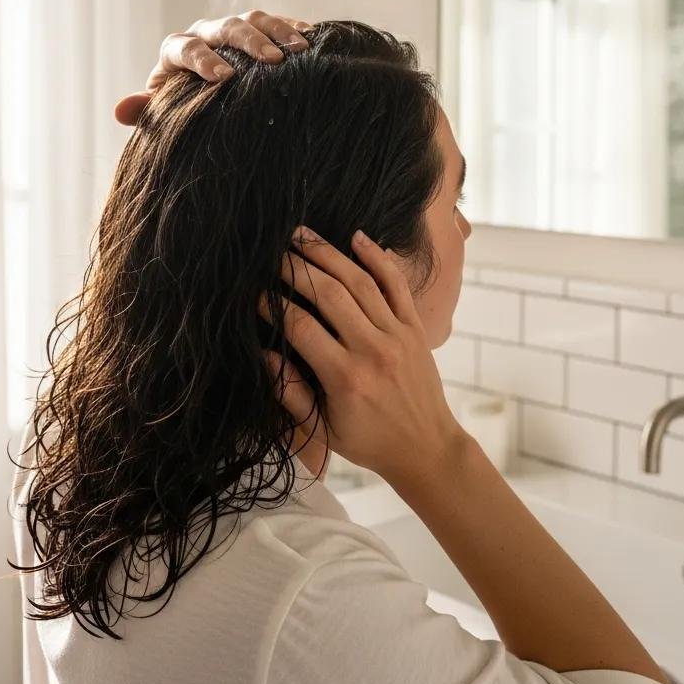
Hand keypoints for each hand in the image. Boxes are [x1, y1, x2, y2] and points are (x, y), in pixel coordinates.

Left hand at [114, 10, 312, 125]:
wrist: (201, 97)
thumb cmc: (180, 107)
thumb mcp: (163, 111)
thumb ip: (144, 110)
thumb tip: (119, 111)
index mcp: (177, 50)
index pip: (187, 47)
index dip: (203, 60)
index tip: (224, 78)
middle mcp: (204, 33)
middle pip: (225, 27)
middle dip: (249, 42)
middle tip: (272, 61)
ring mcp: (232, 29)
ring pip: (253, 18)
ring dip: (277, 32)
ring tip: (300, 51)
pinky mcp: (257, 30)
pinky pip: (276, 21)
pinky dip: (292, 28)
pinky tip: (312, 39)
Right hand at [260, 227, 463, 482]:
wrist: (427, 449)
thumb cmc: (369, 442)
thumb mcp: (323, 429)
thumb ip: (291, 393)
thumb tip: (264, 354)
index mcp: (346, 378)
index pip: (301, 328)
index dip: (275, 306)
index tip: (256, 294)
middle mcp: (373, 350)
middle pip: (329, 294)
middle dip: (296, 268)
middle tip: (272, 253)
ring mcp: (397, 335)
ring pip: (360, 281)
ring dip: (328, 254)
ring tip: (301, 235)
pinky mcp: (415, 328)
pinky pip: (396, 284)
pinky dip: (378, 257)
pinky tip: (356, 237)